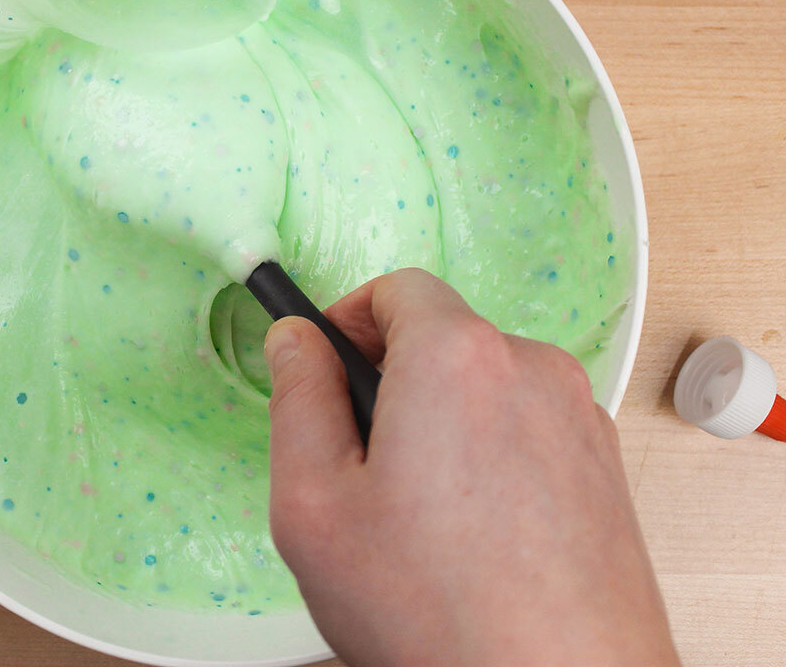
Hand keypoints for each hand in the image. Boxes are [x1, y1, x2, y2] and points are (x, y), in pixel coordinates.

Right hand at [263, 268, 677, 666]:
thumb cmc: (441, 614)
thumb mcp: (315, 503)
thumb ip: (297, 399)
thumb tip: (295, 340)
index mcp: (456, 359)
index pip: (399, 288)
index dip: (350, 318)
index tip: (328, 364)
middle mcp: (531, 371)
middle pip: (444, 337)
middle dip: (393, 380)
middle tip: (362, 464)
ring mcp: (579, 419)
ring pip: (486, 386)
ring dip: (444, 421)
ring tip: (420, 516)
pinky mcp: (606, 466)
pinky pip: (528, 429)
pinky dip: (491, 456)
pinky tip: (471, 535)